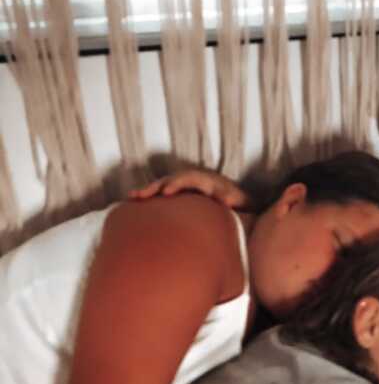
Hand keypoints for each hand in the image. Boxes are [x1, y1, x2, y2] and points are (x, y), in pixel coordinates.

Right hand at [129, 169, 251, 210]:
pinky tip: (137, 204)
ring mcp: (188, 186)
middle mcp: (195, 179)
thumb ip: (231, 200)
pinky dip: (152, 196)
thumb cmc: (239, 204)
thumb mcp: (239, 201)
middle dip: (156, 186)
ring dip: (149, 190)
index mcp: (208, 181)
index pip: (189, 179)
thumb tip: (226, 200)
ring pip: (165, 184)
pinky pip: (165, 192)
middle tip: (140, 195)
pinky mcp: (184, 193)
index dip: (177, 183)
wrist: (242, 202)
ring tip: (132, 197)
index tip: (166, 192)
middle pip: (172, 179)